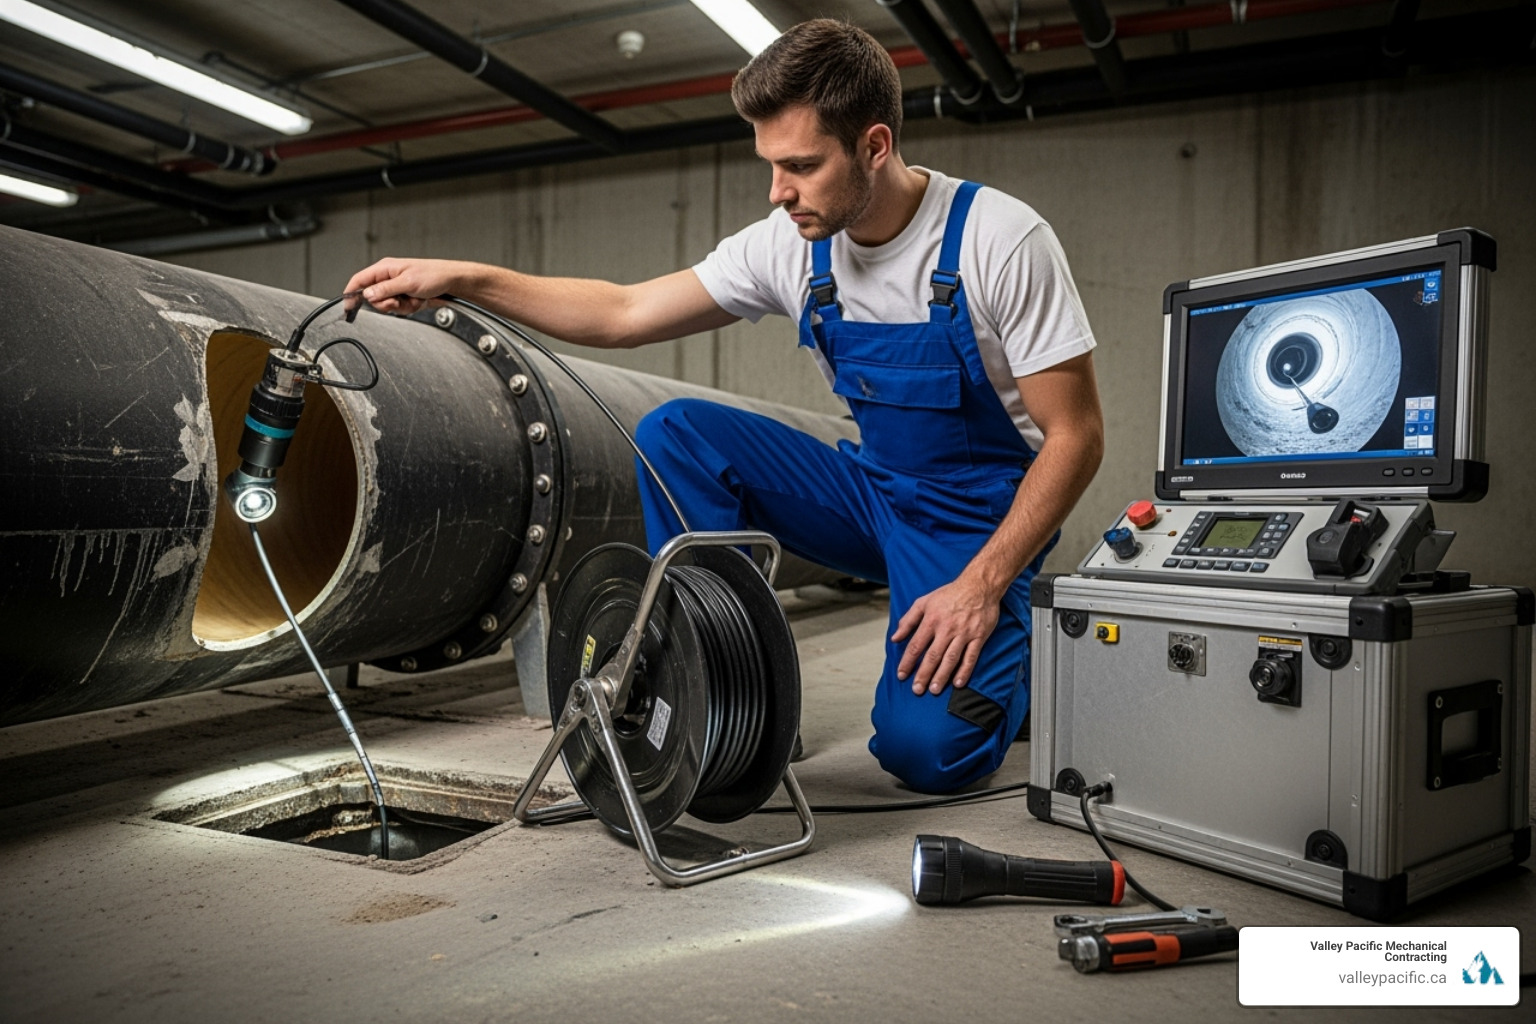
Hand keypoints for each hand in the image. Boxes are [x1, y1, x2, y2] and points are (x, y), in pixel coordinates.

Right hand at [342, 258, 468, 316]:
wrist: (452, 282)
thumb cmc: (434, 275)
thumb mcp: (408, 283)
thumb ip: (385, 290)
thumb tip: (367, 294)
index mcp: (385, 268)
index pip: (359, 280)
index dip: (351, 293)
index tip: (348, 307)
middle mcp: (388, 278)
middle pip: (372, 298)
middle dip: (386, 304)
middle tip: (398, 301)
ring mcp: (397, 288)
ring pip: (387, 305)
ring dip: (401, 307)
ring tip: (414, 299)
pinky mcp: (405, 296)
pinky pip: (399, 308)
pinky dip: (409, 308)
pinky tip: (418, 301)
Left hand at [891, 574, 1000, 695]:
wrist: (979, 585)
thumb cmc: (950, 594)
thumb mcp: (924, 601)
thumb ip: (908, 620)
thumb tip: (895, 637)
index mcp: (931, 620)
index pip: (916, 645)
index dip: (907, 662)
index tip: (901, 675)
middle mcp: (946, 628)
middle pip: (932, 655)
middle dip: (923, 674)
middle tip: (917, 690)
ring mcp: (963, 633)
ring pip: (950, 658)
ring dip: (942, 676)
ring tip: (934, 689)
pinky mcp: (978, 637)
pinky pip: (971, 657)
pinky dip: (965, 671)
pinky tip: (958, 683)